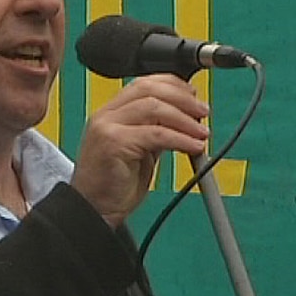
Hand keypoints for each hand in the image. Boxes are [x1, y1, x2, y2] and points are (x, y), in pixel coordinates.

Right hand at [70, 74, 208, 227]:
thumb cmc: (113, 185)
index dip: (172, 85)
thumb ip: (155, 131)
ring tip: (202, 133)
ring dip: (184, 118)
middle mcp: (106, 115)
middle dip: (182, 98)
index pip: (143, 84)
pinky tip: (194, 147)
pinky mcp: (113, 143)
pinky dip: (180, 139)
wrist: (93, 211)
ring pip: (154, 108)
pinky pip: (155, 134)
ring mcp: (107, 127)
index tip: (193, 96)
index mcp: (110, 113)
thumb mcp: (139, 151)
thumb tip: (185, 120)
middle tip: (203, 112)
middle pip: (149, 89)